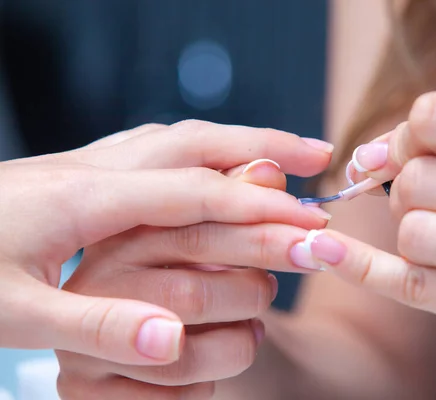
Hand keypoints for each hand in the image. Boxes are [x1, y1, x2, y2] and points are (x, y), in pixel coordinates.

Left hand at [0, 121, 330, 369]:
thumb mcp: (12, 317)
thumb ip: (98, 328)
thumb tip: (175, 345)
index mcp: (87, 200)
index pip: (198, 195)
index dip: (261, 208)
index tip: (313, 221)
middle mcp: (95, 169)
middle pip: (198, 144)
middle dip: (266, 147)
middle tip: (320, 155)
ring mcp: (86, 164)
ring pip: (178, 137)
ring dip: (236, 142)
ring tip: (280, 155)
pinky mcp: (78, 173)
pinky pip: (155, 148)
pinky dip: (200, 150)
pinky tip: (210, 164)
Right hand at [56, 156, 323, 398]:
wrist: (124, 334)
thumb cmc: (176, 272)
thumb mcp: (200, 231)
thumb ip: (233, 201)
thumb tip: (269, 170)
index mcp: (121, 231)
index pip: (195, 222)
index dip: (264, 223)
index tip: (316, 225)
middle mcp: (96, 282)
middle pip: (193, 291)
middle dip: (258, 288)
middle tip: (299, 269)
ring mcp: (84, 340)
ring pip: (185, 351)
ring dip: (241, 341)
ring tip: (254, 325)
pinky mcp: (87, 389)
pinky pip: (170, 395)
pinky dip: (209, 383)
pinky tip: (218, 362)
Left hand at [288, 92, 435, 361]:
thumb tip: (360, 159)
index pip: (433, 116)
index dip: (402, 139)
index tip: (402, 160)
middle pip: (414, 180)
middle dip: (406, 196)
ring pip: (411, 232)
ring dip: (413, 242)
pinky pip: (407, 282)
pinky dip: (359, 265)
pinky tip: (327, 251)